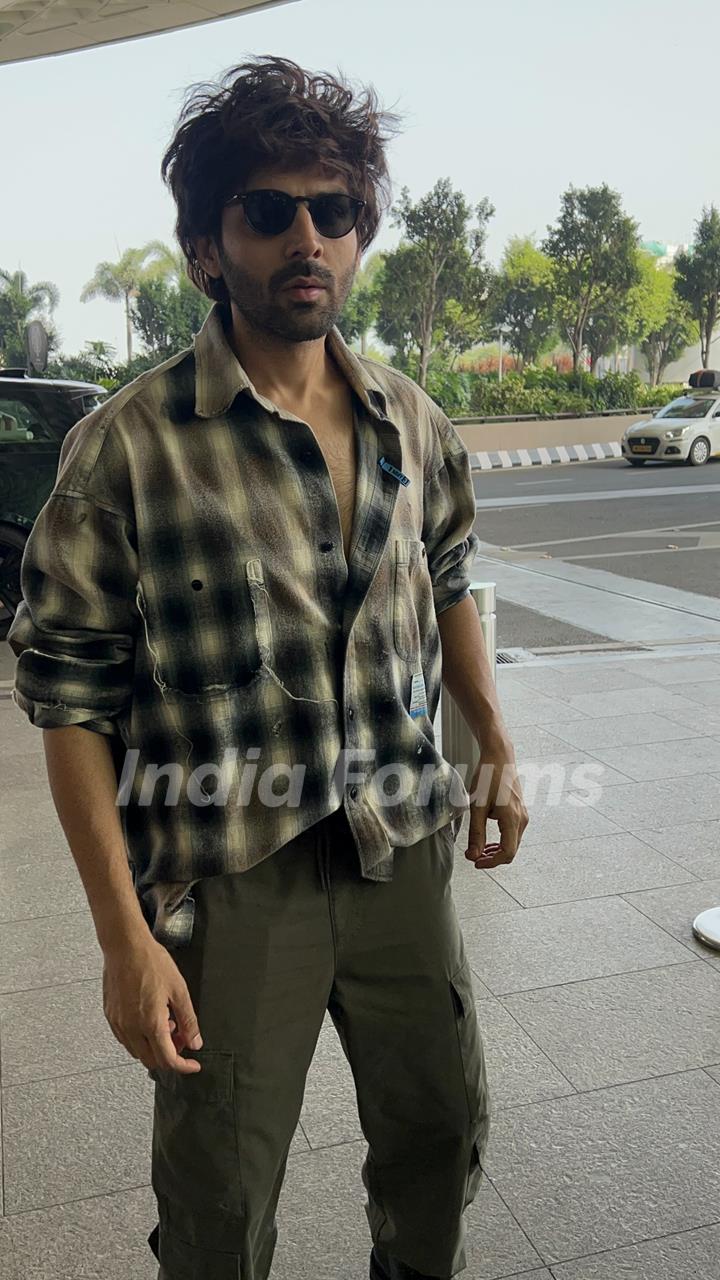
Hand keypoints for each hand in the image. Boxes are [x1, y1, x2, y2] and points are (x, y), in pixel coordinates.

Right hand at [102, 936, 203, 1073]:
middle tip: (181, 1037)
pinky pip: (126, 1039)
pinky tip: (149, 1019)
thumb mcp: (179, 990)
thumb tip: (195, 1042)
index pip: (167, 1059)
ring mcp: (118, 1023)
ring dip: (153, 1047)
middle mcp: (131, 1028)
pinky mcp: (110, 1016)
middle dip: (169, 1055)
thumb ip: (188, 1020)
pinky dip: (140, 1038)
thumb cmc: (151, 962)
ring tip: (166, 1022)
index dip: (183, 1066)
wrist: (125, 946)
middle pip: (151, 1060)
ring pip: (137, 1051)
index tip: (193, 1065)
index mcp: (151, 1023)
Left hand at [464, 737, 528, 869]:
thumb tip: (474, 855)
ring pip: (512, 842)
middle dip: (492, 857)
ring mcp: (523, 815)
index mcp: (512, 819)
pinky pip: (513, 833)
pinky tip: (488, 839)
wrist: (499, 757)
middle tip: (474, 857)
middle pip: (511, 850)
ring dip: (496, 850)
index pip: (507, 853)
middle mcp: (522, 819)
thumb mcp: (477, 807)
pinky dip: (501, 840)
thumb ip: (476, 833)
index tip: (476, 862)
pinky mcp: (520, 811)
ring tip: (479, 850)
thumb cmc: (488, 777)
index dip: (492, 863)